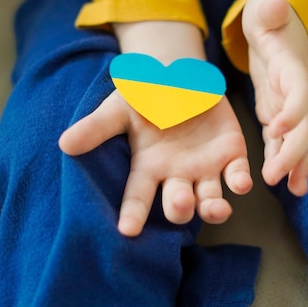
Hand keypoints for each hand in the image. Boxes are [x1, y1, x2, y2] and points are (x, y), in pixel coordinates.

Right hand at [59, 91, 251, 236]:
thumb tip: (65, 144)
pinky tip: (242, 184)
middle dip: (179, 208)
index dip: (133, 212)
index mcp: (149, 167)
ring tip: (215, 209)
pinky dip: (240, 182)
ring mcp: (205, 168)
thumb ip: (98, 127)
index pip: (138, 195)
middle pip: (177, 203)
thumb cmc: (147, 96)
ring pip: (210, 198)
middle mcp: (176, 175)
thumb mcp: (121, 107)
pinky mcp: (231, 155)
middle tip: (179, 206)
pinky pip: (237, 175)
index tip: (127, 230)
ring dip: (213, 207)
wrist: (182, 76)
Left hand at [242, 0, 307, 195]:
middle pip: (303, 126)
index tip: (275, 128)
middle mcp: (295, 92)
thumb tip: (274, 5)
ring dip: (294, 164)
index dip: (292, 111)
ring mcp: (288, 105)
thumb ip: (270, 10)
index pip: (299, 93)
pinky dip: (282, 159)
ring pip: (297, 140)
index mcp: (292, 69)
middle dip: (293, 153)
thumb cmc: (268, 18)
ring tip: (293, 190)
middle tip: (276, 177)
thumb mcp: (266, 9)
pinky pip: (281, 140)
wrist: (275, 28)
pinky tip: (283, 181)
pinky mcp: (276, 112)